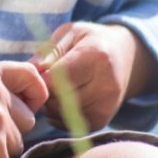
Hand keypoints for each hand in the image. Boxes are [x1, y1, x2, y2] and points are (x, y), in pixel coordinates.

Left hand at [31, 22, 157, 131]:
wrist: (125, 56)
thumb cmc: (91, 40)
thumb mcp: (71, 33)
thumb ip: (51, 50)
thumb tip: (33, 69)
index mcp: (96, 56)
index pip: (60, 76)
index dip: (43, 77)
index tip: (39, 72)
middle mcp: (106, 84)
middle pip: (61, 98)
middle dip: (46, 92)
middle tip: (44, 82)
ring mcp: (107, 105)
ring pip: (64, 114)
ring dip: (50, 105)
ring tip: (54, 90)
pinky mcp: (102, 120)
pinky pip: (70, 125)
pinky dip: (58, 116)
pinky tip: (61, 101)